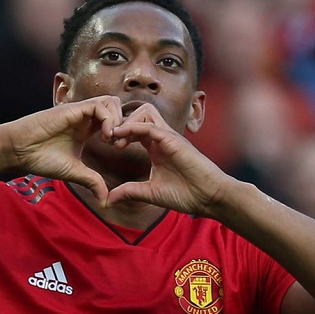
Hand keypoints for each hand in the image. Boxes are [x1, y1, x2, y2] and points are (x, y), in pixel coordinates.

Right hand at [6, 95, 122, 203]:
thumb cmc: (41, 158)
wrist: (19, 151)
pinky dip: (108, 119)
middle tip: (119, 144)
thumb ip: (92, 182)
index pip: (113, 121)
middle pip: (116, 106)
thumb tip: (106, 202)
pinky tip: (104, 136)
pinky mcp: (72, 109)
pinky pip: (99, 105)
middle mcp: (85, 118)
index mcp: (86, 129)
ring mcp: (79, 111)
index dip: (122, 132)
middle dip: (124, 123)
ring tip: (112, 140)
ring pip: (111, 102)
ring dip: (117, 120)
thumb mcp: (74, 172)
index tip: (120, 150)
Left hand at [106, 104, 228, 215]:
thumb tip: (106, 201)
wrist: (208, 197)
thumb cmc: (185, 194)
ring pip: (145, 112)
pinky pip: (150, 125)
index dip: (118, 132)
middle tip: (108, 140)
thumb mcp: (149, 193)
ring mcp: (169, 137)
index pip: (135, 128)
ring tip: (116, 141)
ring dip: (126, 122)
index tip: (106, 144)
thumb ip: (128, 192)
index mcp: (156, 147)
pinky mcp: (174, 140)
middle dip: (120, 122)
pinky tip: (121, 139)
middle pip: (139, 113)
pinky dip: (133, 128)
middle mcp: (162, 138)